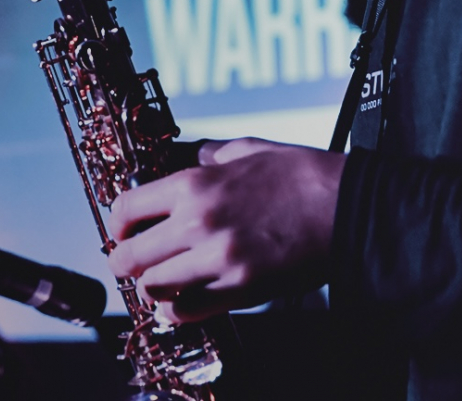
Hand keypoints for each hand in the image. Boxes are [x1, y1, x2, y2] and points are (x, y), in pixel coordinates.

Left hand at [107, 138, 345, 321]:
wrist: (345, 207)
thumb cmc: (303, 175)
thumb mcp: (250, 148)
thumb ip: (214, 155)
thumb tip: (195, 155)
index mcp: (198, 184)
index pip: (126, 208)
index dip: (117, 221)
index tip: (122, 227)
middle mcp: (199, 224)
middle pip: (129, 256)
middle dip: (124, 259)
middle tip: (131, 258)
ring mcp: (217, 262)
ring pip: (153, 288)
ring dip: (152, 284)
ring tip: (161, 277)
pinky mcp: (238, 291)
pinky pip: (185, 312)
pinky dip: (175, 309)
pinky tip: (181, 298)